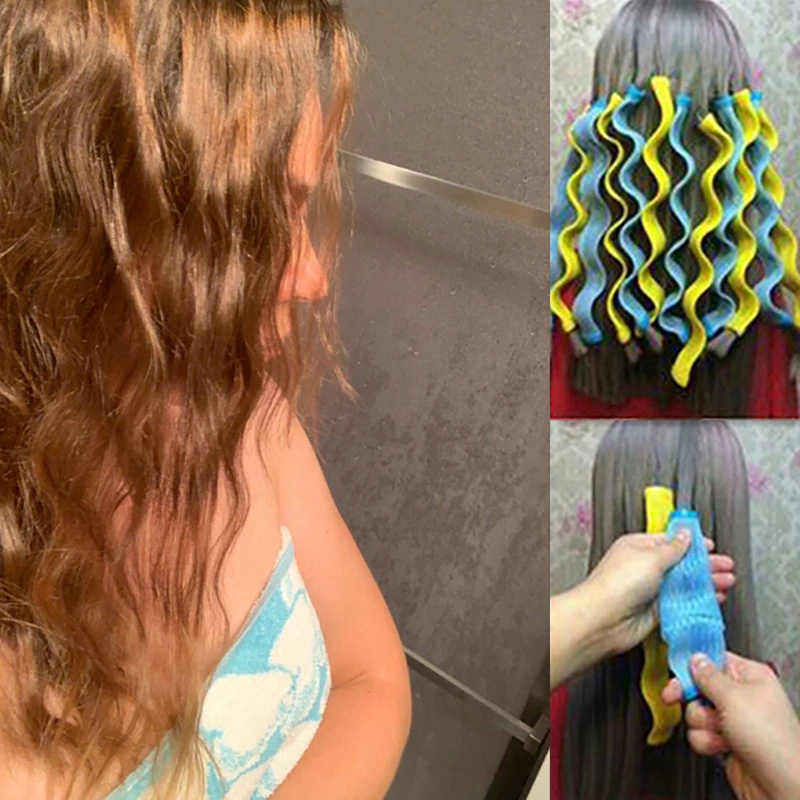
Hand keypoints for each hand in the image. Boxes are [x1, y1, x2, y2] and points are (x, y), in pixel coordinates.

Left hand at [582, 532, 735, 654]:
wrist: (603, 620)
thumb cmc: (618, 584)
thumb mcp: (650, 557)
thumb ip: (673, 548)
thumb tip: (685, 535)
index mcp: (638, 547)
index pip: (669, 541)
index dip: (691, 544)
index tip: (711, 546)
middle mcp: (643, 567)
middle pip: (680, 564)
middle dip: (705, 565)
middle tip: (727, 567)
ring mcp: (650, 590)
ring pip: (683, 585)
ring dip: (706, 583)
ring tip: (727, 582)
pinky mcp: (655, 612)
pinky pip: (681, 604)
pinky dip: (698, 602)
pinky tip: (714, 600)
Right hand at [662, 653, 799, 799]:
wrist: (779, 785)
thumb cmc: (772, 740)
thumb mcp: (734, 697)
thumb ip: (708, 676)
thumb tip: (695, 659)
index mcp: (750, 676)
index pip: (713, 659)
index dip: (692, 664)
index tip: (675, 669)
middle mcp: (742, 696)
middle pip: (699, 686)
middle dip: (692, 698)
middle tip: (676, 697)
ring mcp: (733, 720)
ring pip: (696, 711)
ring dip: (702, 723)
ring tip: (720, 731)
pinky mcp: (726, 741)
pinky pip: (699, 733)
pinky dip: (705, 741)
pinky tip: (721, 746)